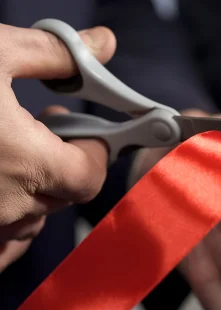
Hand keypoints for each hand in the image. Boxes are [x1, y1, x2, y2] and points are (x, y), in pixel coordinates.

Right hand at [0, 24, 115, 271]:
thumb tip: (103, 44)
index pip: (90, 177)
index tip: (84, 129)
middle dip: (66, 162)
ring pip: (32, 219)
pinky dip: (10, 223)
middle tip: (47, 128)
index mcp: (25, 163)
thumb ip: (55, 54)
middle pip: (64, 195)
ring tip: (14, 154)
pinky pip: (1, 247)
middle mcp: (5, 205)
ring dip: (36, 189)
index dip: (95, 152)